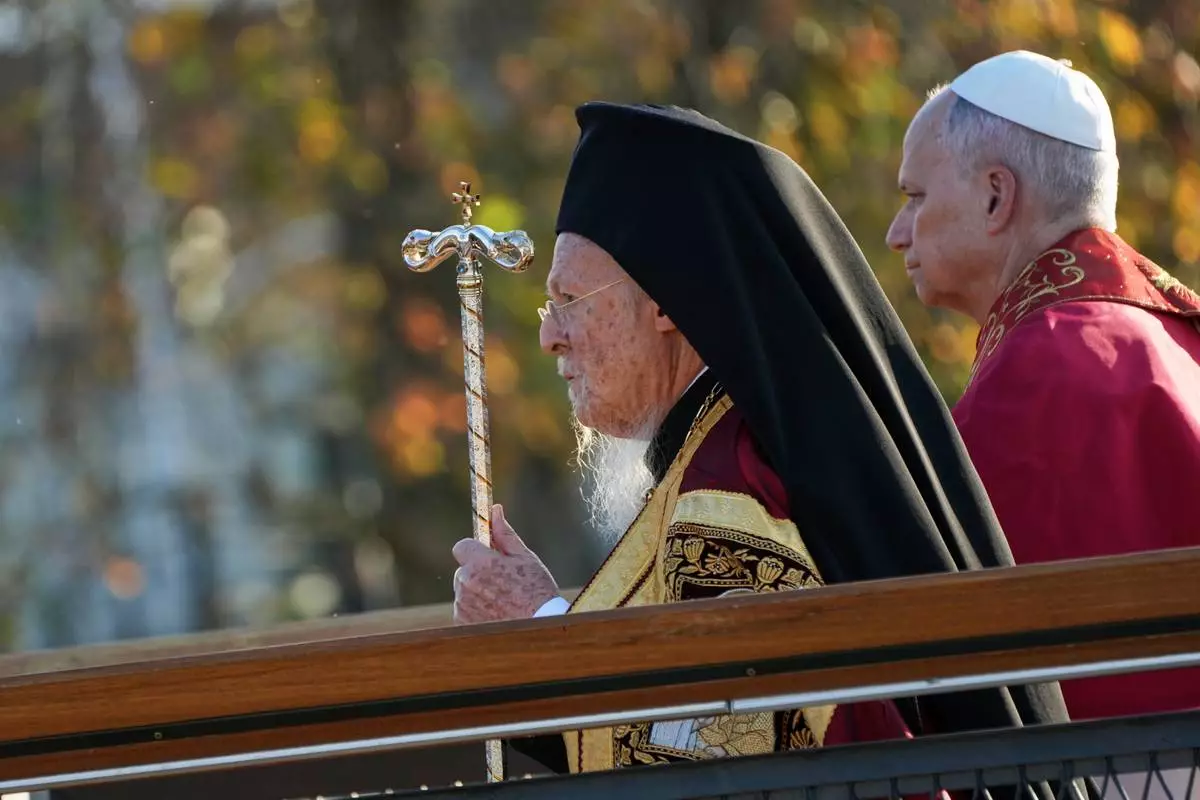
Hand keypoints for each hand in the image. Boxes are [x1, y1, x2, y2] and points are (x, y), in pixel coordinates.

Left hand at [451, 504, 558, 624]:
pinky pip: (465, 608)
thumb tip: (495, 510)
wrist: (539, 627)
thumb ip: (504, 534)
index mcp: (480, 563)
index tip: (489, 556)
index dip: (475, 550)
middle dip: (478, 571)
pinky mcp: (462, 621)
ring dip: (477, 591)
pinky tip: (497, 612)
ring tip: (503, 600)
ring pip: (465, 589)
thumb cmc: (536, 590)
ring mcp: (462, 604)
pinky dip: (476, 609)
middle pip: (464, 569)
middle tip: (503, 581)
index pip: (462, 546)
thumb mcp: (524, 558)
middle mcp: (466, 583)